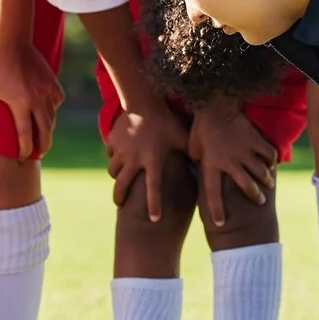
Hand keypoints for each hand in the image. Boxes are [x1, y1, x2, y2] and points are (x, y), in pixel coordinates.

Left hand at [0, 41, 64, 159]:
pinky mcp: (51, 80)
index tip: (21, 158)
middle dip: (43, 146)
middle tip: (39, 155)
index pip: (25, 135)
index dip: (24, 149)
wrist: (10, 41)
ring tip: (45, 137)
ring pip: (52, 116)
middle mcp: (36, 99)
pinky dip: (54, 108)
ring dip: (49, 129)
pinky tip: (49, 111)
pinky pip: (57, 99)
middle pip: (45, 130)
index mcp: (19, 104)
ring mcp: (46, 90)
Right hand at [103, 102, 189, 222]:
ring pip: (113, 171)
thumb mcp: (182, 137)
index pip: (153, 188)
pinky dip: (114, 157)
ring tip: (121, 178)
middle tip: (120, 203)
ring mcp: (121, 150)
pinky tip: (120, 155)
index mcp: (153, 160)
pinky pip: (110, 154)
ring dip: (117, 176)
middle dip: (120, 197)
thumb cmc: (167, 121)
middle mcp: (134, 159)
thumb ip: (191, 153)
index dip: (154, 205)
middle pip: (122, 186)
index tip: (154, 219)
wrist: (144, 100)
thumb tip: (207, 167)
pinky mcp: (112, 141)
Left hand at [187, 103, 275, 229]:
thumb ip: (199, 163)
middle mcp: (230, 162)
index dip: (217, 210)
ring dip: (266, 179)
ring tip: (268, 184)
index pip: (213, 194)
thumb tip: (198, 173)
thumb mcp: (193, 149)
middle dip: (255, 196)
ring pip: (261, 171)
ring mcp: (244, 151)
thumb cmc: (200, 127)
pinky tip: (272, 162)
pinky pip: (268, 154)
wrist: (214, 104)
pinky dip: (271, 159)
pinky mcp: (254, 140)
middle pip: (247, 186)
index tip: (220, 223)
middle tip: (260, 201)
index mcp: (212, 165)